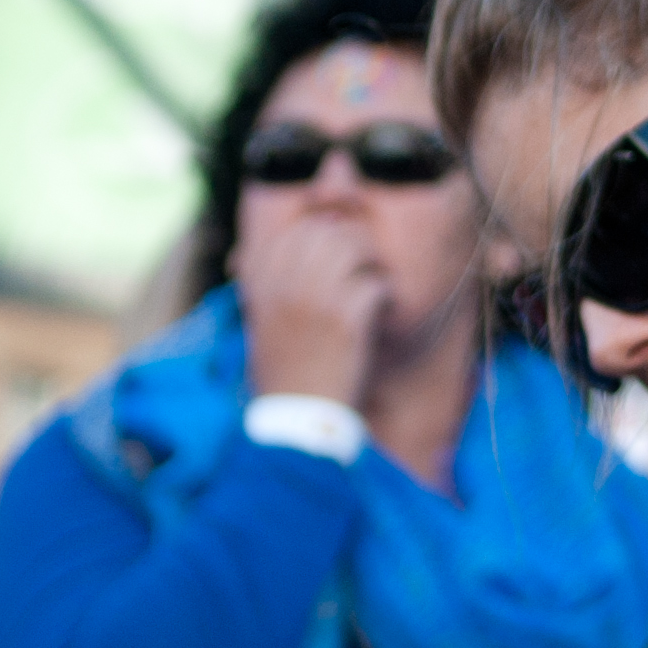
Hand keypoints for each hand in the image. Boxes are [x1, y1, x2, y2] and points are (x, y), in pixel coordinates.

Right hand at [234, 206, 388, 405]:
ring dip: (372, 262)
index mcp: (262, 285)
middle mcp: (286, 286)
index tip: (337, 245)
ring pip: (354, 247)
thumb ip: (279, 284)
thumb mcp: (268, 323)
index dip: (322, 229)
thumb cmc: (286, 371)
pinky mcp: (347, 320)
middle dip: (352, 239)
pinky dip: (385, 294)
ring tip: (375, 282)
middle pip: (327, 230)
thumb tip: (305, 247)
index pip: (293, 229)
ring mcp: (316, 300)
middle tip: (365, 262)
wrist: (296, 418)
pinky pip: (376, 284)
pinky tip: (383, 309)